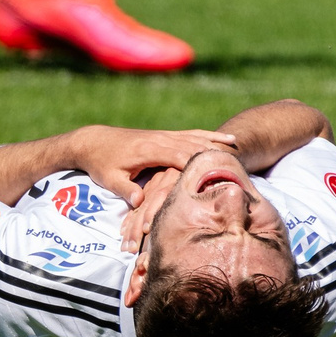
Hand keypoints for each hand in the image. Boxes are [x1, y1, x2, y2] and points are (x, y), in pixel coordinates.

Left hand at [69, 125, 238, 204]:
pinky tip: (229, 139)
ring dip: (217, 143)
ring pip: (196, 138)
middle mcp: (160, 139)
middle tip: (240, 164)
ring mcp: (163, 136)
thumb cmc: (101, 163)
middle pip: (192, 145)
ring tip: (242, 151)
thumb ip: (125, 189)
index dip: (198, 163)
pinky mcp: (165, 136)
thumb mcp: (109, 178)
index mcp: (148, 150)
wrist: (93, 141)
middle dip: (213, 154)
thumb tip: (138, 201)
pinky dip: (210, 136)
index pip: (178, 155)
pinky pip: (192, 134)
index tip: (218, 171)